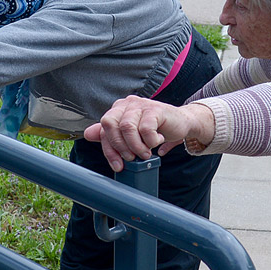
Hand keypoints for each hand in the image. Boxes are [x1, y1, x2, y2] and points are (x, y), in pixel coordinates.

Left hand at [85, 95, 213, 171]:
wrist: (182, 123)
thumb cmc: (155, 130)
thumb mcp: (131, 134)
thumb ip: (111, 134)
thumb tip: (87, 134)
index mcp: (118, 109)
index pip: (104, 129)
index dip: (109, 150)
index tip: (118, 165)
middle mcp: (127, 104)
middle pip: (111, 125)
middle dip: (120, 147)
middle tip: (132, 157)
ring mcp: (141, 105)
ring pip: (127, 128)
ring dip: (136, 146)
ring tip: (145, 153)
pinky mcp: (155, 109)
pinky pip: (146, 129)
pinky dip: (151, 141)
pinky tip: (157, 141)